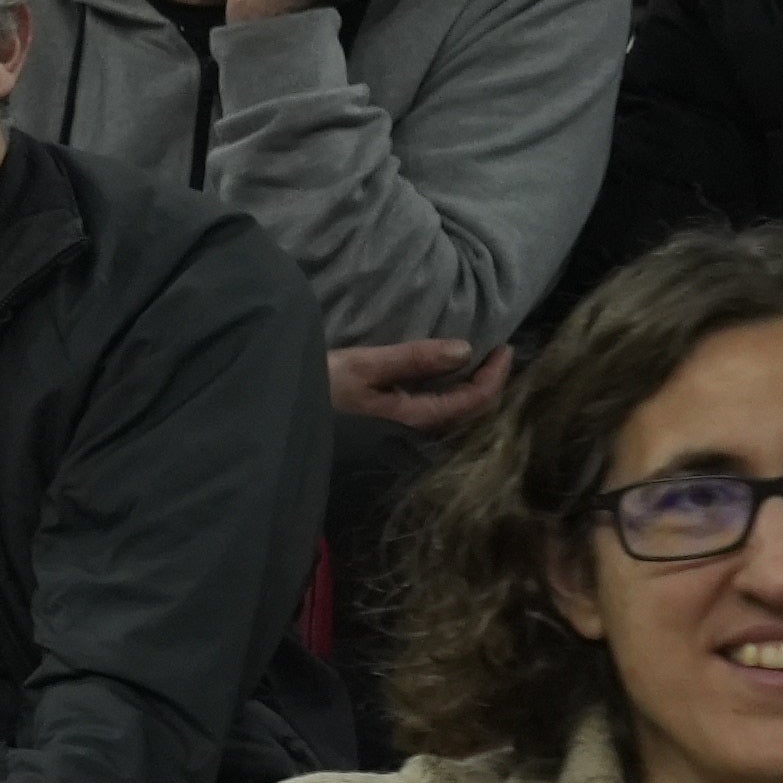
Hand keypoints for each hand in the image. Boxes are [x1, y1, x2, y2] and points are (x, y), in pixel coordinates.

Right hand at [327, 336, 508, 436]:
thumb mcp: (363, 366)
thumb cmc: (316, 392)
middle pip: (469, 414)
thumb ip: (414, 358)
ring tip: (474, 366)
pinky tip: (441, 382)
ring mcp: (401, 435)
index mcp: (415, 417)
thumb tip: (465, 349)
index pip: (475, 400)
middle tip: (497, 356)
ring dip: (469, 392)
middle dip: (488, 385)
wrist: (277, 422)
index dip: (496, 374)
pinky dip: (448, 397)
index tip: (505, 347)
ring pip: (452, 417)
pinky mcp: (388, 432)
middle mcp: (414, 433)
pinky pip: (434, 416)